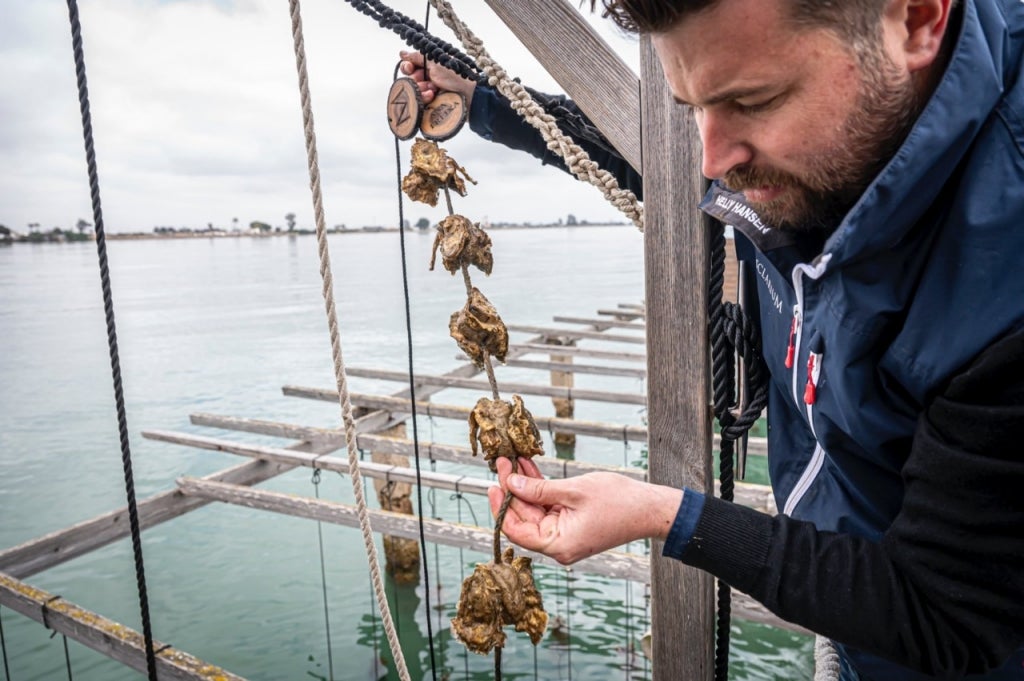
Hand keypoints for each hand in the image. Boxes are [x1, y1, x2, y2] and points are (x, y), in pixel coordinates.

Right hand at [398, 50, 476, 105]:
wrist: (468, 95)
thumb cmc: (455, 76)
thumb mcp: (435, 62)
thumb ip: (418, 57)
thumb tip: (402, 53)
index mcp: (429, 66)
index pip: (410, 65)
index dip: (407, 67)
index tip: (410, 68)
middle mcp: (427, 77)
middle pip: (410, 79)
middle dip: (416, 79)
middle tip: (425, 79)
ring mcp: (428, 91)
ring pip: (413, 90)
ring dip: (422, 88)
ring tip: (433, 89)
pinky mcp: (430, 103)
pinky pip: (419, 101)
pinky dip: (425, 97)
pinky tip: (433, 95)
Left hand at [487, 457, 683, 564]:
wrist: (650, 508)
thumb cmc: (618, 501)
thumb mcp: (573, 490)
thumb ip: (539, 489)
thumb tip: (511, 483)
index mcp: (557, 545)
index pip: (516, 530)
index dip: (501, 506)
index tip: (493, 483)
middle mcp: (558, 544)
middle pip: (524, 517)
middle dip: (512, 489)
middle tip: (502, 462)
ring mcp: (565, 534)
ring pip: (535, 509)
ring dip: (525, 485)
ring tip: (513, 460)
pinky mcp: (571, 523)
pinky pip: (548, 506)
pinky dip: (539, 488)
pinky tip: (528, 467)